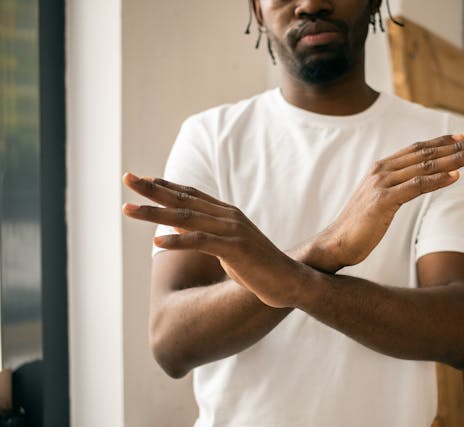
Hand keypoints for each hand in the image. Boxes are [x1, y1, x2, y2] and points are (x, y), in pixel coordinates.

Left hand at [122, 174, 306, 307]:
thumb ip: (207, 233)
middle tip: (127, 178)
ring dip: (155, 213)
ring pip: (186, 218)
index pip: (190, 194)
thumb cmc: (257, 266)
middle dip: (152, 190)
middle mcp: (227, 216)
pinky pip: (200, 242)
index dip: (165, 186)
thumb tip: (181, 228)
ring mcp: (231, 231)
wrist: (288, 280)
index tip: (142, 179)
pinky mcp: (234, 249)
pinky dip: (177, 241)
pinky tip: (156, 241)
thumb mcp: (228, 246)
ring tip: (129, 209)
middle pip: (183, 200)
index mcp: (226, 213)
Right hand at [312, 134, 463, 270]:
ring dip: (453, 160)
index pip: (416, 149)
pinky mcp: (383, 201)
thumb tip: (415, 183)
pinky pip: (416, 186)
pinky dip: (438, 180)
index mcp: (380, 168)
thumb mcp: (379, 200)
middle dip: (454, 148)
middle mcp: (381, 171)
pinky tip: (456, 176)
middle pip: (424, 154)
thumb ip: (395, 187)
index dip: (440, 142)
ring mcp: (381, 184)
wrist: (336, 242)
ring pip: (424, 167)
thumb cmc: (359, 225)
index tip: (461, 137)